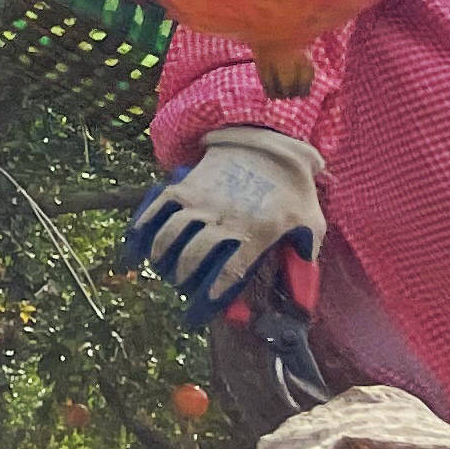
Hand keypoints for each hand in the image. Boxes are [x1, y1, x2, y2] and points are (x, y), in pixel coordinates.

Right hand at [127, 127, 323, 313]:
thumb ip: (305, 258)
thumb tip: (301, 292)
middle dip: (185, 277)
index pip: (230, 269)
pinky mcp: (186, 185)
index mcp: (257, 230)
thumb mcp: (311, 223)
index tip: (203, 308)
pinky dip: (144, 226)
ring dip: (163, 256)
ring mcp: (202, 199)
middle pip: (195, 254)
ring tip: (162, 269)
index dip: (214, 293)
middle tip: (184, 288)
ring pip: (172, 233)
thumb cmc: (292, 187)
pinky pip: (159, 207)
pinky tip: (138, 243)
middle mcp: (225, 217)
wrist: (269, 141)